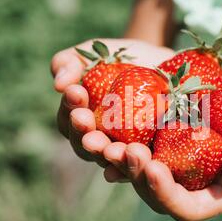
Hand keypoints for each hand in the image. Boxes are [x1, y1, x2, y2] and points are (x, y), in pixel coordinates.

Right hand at [50, 38, 174, 165]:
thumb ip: (69, 63)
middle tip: (86, 125)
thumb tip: (59, 84)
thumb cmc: (120, 59)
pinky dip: (139, 167)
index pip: (69, 123)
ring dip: (111, 156)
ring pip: (113, 162)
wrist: (161, 63)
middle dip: (85, 137)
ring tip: (113, 148)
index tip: (76, 92)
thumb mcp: (93, 53)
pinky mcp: (150, 154)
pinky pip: (142, 166)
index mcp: (81, 122)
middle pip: (87, 148)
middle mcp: (100, 141)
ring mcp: (124, 151)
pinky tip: (140, 161)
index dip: (70, 109)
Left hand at [102, 86, 221, 220]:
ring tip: (102, 134)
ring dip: (119, 153)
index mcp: (221, 194)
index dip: (164, 195)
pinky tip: (111, 111)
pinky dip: (128, 128)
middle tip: (119, 150)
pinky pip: (147, 135)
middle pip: (154, 190)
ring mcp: (185, 157)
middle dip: (133, 174)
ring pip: (142, 164)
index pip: (185, 209)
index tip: (151, 168)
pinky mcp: (178, 132)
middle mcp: (196, 180)